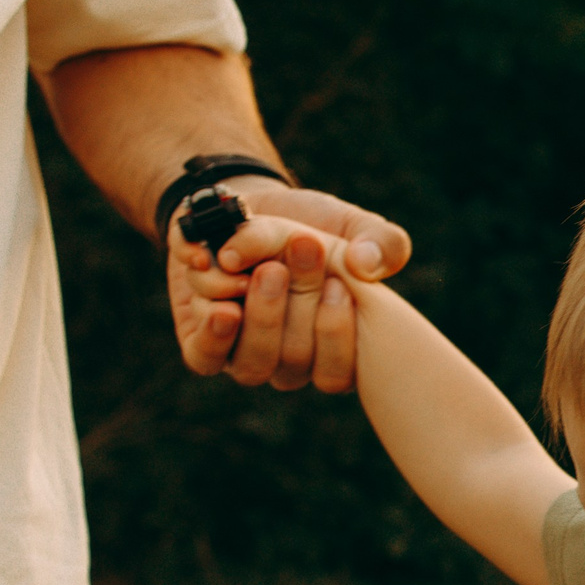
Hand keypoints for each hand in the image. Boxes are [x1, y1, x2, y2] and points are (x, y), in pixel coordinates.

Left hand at [168, 186, 397, 390]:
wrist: (244, 210)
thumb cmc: (307, 224)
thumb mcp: (351, 225)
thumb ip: (380, 242)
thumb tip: (364, 265)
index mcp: (335, 347)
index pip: (338, 374)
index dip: (336, 334)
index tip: (338, 283)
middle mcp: (292, 362)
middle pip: (295, 363)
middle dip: (298, 305)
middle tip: (301, 250)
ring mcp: (247, 355)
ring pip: (253, 364)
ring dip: (262, 317)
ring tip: (268, 269)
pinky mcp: (204, 344)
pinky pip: (206, 359)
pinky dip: (215, 333)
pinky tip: (223, 307)